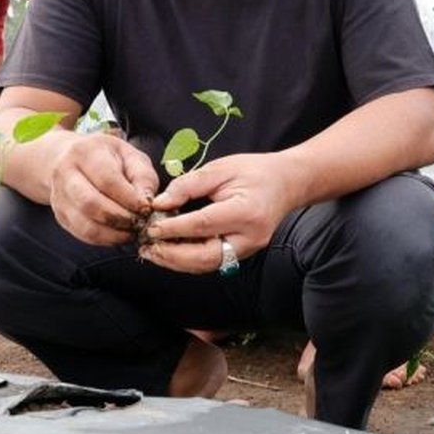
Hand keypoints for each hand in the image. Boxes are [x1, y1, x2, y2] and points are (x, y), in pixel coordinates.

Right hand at [49, 134, 157, 246]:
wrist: (74, 159)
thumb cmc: (110, 158)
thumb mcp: (131, 156)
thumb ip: (143, 177)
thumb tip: (147, 203)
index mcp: (84, 152)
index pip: (107, 181)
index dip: (129, 199)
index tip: (146, 208)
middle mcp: (65, 173)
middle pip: (91, 204)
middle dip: (121, 218)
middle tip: (140, 222)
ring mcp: (59, 196)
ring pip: (85, 224)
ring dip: (114, 233)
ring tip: (132, 230)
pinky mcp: (60, 215)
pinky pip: (83, 234)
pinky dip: (105, 239)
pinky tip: (120, 234)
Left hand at [140, 153, 293, 274]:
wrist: (286, 183)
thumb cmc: (254, 171)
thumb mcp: (221, 168)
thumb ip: (189, 185)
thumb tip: (160, 203)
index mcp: (247, 211)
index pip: (203, 224)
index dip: (174, 228)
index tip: (150, 227)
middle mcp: (250, 237)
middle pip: (204, 256)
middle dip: (172, 254)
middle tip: (146, 246)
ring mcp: (248, 249)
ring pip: (206, 265)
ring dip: (176, 262)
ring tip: (152, 252)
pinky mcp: (243, 253)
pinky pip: (212, 262)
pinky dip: (188, 260)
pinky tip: (170, 252)